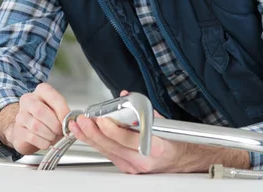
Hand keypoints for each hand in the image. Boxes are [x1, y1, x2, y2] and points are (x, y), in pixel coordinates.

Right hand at [0, 83, 69, 154]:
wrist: (27, 128)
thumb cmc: (46, 117)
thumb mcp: (57, 110)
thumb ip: (64, 114)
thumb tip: (70, 123)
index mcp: (42, 91)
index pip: (53, 97)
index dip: (62, 111)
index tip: (69, 121)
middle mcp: (29, 100)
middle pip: (40, 111)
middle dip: (54, 125)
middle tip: (61, 131)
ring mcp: (21, 115)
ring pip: (36, 126)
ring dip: (49, 135)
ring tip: (54, 137)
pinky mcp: (18, 131)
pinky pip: (32, 137)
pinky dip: (43, 142)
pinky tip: (47, 142)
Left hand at [68, 91, 244, 173]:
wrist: (183, 160)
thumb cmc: (174, 140)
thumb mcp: (162, 121)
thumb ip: (144, 109)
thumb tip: (125, 96)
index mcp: (153, 148)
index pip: (127, 139)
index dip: (112, 129)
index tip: (101, 118)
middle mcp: (141, 161)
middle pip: (111, 147)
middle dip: (94, 132)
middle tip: (83, 120)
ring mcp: (133, 167)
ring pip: (106, 151)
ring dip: (91, 138)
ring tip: (79, 126)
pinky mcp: (126, 167)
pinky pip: (108, 154)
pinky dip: (97, 143)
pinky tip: (88, 134)